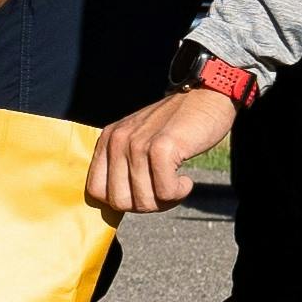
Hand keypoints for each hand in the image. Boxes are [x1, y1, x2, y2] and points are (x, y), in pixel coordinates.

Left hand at [87, 80, 241, 212]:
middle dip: (145, 205)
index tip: (145, 192)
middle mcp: (117, 140)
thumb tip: (119, 203)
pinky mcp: (162, 147)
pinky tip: (186, 179)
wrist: (206, 97)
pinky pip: (165, 193)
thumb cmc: (176, 126)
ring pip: (143, 201)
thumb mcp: (139, 139)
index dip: (122, 200)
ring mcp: (137, 144)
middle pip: (119, 201)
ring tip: (177, 182)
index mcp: (107, 140)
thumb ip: (124, 164)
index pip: (95, 191)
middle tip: (164, 190)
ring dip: (165, 200)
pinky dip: (179, 192)